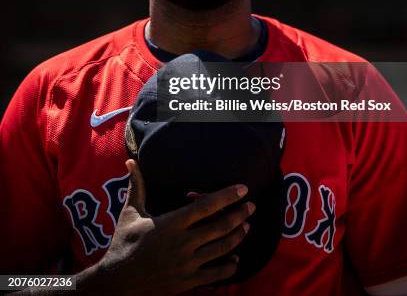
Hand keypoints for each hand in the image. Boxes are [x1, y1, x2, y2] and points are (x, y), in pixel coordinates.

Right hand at [97, 158, 254, 294]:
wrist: (117, 282)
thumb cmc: (123, 242)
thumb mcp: (130, 212)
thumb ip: (137, 185)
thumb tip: (130, 161)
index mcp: (172, 223)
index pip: (206, 206)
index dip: (227, 196)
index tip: (243, 189)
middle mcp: (183, 243)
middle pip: (220, 227)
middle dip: (239, 215)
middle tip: (251, 206)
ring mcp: (186, 264)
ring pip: (221, 249)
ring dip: (237, 237)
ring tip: (246, 226)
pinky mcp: (187, 282)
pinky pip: (215, 275)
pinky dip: (229, 267)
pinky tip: (236, 259)